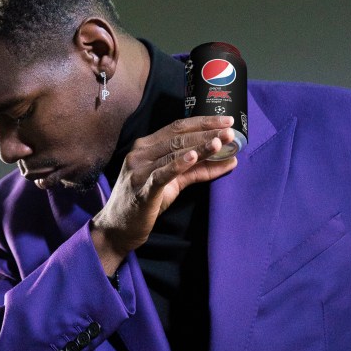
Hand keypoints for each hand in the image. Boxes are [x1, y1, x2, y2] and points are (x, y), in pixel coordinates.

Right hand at [90, 115, 236, 274]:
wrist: (119, 228)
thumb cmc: (146, 202)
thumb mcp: (173, 182)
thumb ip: (198, 170)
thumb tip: (230, 160)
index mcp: (146, 146)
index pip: (178, 127)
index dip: (203, 122)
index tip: (227, 121)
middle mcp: (140, 153)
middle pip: (178, 137)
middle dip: (206, 133)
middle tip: (230, 132)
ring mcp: (138, 170)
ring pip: (173, 152)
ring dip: (199, 147)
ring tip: (220, 142)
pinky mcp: (141, 189)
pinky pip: (162, 173)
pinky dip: (178, 164)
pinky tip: (194, 157)